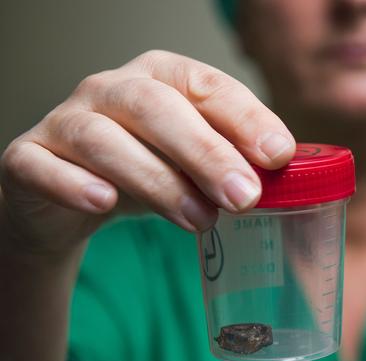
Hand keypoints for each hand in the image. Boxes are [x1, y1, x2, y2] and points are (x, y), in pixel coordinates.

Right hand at [0, 50, 294, 254]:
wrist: (71, 200)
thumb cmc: (147, 172)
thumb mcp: (193, 164)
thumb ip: (231, 163)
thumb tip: (284, 177)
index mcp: (162, 78)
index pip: (206, 85)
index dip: (244, 118)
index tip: (279, 155)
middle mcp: (112, 89)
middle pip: (157, 107)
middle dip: (207, 153)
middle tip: (246, 198)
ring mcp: (66, 121)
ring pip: (104, 139)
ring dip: (156, 180)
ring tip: (200, 222)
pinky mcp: (28, 159)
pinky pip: (41, 165)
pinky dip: (72, 183)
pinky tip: (104, 203)